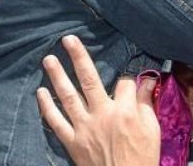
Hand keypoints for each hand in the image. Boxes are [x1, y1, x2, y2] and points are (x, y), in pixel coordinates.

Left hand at [37, 35, 160, 165]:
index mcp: (125, 111)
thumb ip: (146, 104)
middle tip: (67, 39)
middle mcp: (102, 115)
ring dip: (57, 76)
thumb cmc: (143, 158)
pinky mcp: (72, 142)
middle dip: (78, 57)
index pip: (124, 83)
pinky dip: (46, 107)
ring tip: (49, 59)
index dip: (128, 79)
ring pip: (67, 96)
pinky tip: (40, 92)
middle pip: (89, 79)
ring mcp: (84, 128)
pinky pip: (55, 122)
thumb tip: (147, 81)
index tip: (129, 81)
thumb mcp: (152, 130)